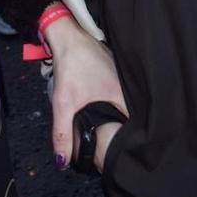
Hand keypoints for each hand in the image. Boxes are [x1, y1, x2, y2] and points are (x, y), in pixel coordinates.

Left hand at [45, 17, 126, 171]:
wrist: (69, 35)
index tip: (125, 153)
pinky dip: (114, 105)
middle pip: (130, 117)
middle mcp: (129, 87)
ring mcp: (124, 79)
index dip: (130, 140)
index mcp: (123, 95)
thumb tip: (63, 161)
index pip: (134, 125)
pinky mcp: (117, 74)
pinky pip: (120, 95)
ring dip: (118, 118)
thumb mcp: (63, 103)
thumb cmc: (72, 65)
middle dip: (121, 132)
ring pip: (125, 105)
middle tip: (113, 149)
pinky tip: (104, 113)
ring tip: (109, 135)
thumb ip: (62, 133)